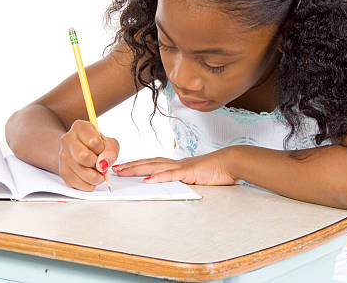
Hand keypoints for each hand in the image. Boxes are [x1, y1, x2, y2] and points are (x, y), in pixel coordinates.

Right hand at [57, 120, 118, 190]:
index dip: (102, 150)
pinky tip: (90, 178)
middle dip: (97, 164)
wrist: (82, 152)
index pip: (93, 141)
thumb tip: (103, 163)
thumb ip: (111, 151)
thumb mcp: (109, 143)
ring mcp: (62, 156)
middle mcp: (67, 140)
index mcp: (80, 127)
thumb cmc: (97, 146)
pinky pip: (77, 184)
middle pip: (83, 157)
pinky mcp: (62, 171)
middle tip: (101, 165)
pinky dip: (88, 185)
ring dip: (95, 177)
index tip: (102, 150)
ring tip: (97, 173)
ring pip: (81, 173)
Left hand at [112, 148, 235, 184]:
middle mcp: (177, 163)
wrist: (232, 162)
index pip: (153, 163)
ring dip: (138, 169)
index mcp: (178, 165)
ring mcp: (182, 167)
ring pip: (155, 167)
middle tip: (114, 169)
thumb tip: (174, 185)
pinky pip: (171, 176)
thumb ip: (185, 179)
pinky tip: (148, 180)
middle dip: (131, 166)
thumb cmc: (217, 170)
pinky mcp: (189, 172)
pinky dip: (158, 178)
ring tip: (123, 172)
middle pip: (149, 163)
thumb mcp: (197, 176)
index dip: (138, 164)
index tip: (124, 167)